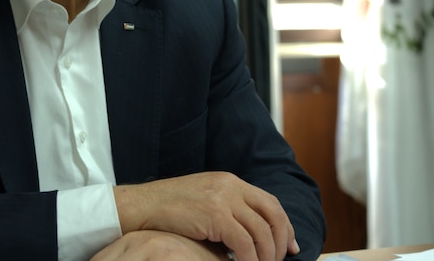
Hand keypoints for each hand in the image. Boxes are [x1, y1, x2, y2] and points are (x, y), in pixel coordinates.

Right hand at [113, 171, 298, 260]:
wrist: (143, 205)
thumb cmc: (169, 209)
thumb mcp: (204, 201)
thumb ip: (228, 210)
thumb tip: (251, 239)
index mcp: (230, 181)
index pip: (270, 202)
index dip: (285, 226)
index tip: (290, 246)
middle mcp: (230, 186)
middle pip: (273, 214)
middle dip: (282, 241)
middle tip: (281, 260)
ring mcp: (223, 198)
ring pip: (261, 231)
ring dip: (266, 255)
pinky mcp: (214, 214)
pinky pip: (244, 242)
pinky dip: (250, 259)